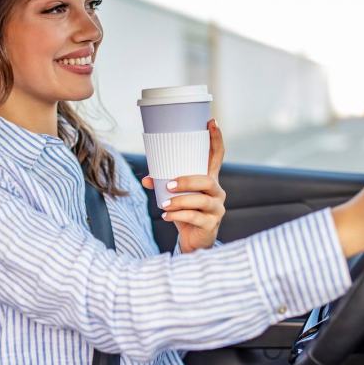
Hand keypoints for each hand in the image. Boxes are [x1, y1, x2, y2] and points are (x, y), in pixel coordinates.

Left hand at [141, 118, 226, 252]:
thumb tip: (146, 179)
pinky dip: (178, 216)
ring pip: (201, 201)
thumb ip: (162, 185)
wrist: (194, 243)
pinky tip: (166, 216)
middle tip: (168, 184)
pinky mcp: (212, 224)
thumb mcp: (175, 197)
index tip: (211, 122)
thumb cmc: (186, 214)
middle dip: (187, 181)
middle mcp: (217, 192)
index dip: (216, 139)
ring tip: (164, 203)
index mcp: (210, 180)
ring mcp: (217, 209)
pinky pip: (195, 218)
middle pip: (207, 181)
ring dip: (180, 201)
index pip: (217, 156)